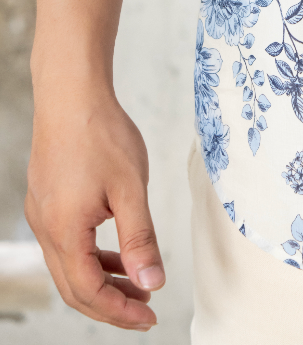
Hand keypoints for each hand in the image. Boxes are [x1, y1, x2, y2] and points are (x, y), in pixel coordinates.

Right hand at [26, 89, 164, 330]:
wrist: (71, 94)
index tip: (150, 317)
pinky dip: (92, 256)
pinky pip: (67, 243)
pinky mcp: (46, 200)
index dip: (119, 311)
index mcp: (65, 232)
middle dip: (110, 304)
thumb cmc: (101, 135)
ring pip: (69, 266)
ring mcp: (42, 214)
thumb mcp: (130, 188)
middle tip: (145, 311)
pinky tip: (117, 251)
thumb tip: (151, 283)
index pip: (88, 292)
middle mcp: (46, 229)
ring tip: (137, 284)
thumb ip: (139, 239)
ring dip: (102, 281)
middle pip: (73, 287)